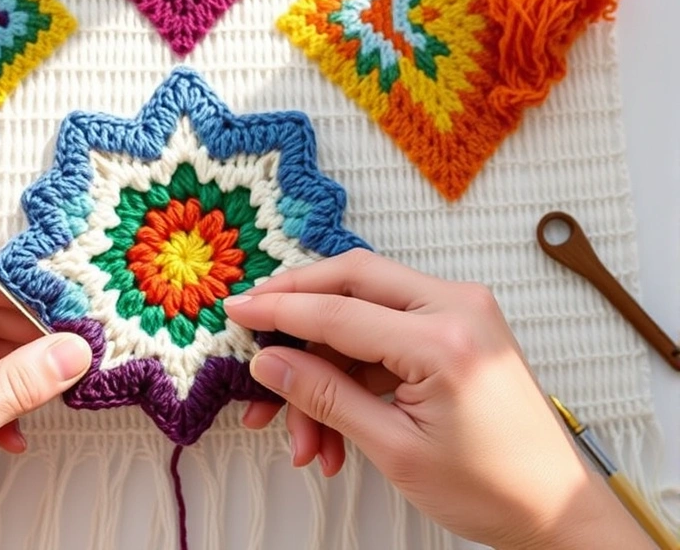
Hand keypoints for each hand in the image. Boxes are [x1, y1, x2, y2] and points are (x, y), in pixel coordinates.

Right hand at [224, 250, 655, 549]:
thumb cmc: (490, 486)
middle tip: (253, 336)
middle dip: (295, 311)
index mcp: (443, 337)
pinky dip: (352, 377)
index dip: (277, 309)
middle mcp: (456, 307)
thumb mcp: (394, 448)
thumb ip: (325, 396)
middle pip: (351, 281)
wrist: (553, 507)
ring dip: (323, 370)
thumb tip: (269, 361)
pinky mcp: (457, 330)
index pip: (338, 308)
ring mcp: (460, 313)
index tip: (234, 311)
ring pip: (363, 315)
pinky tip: (332, 434)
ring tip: (303, 441)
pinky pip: (385, 336)